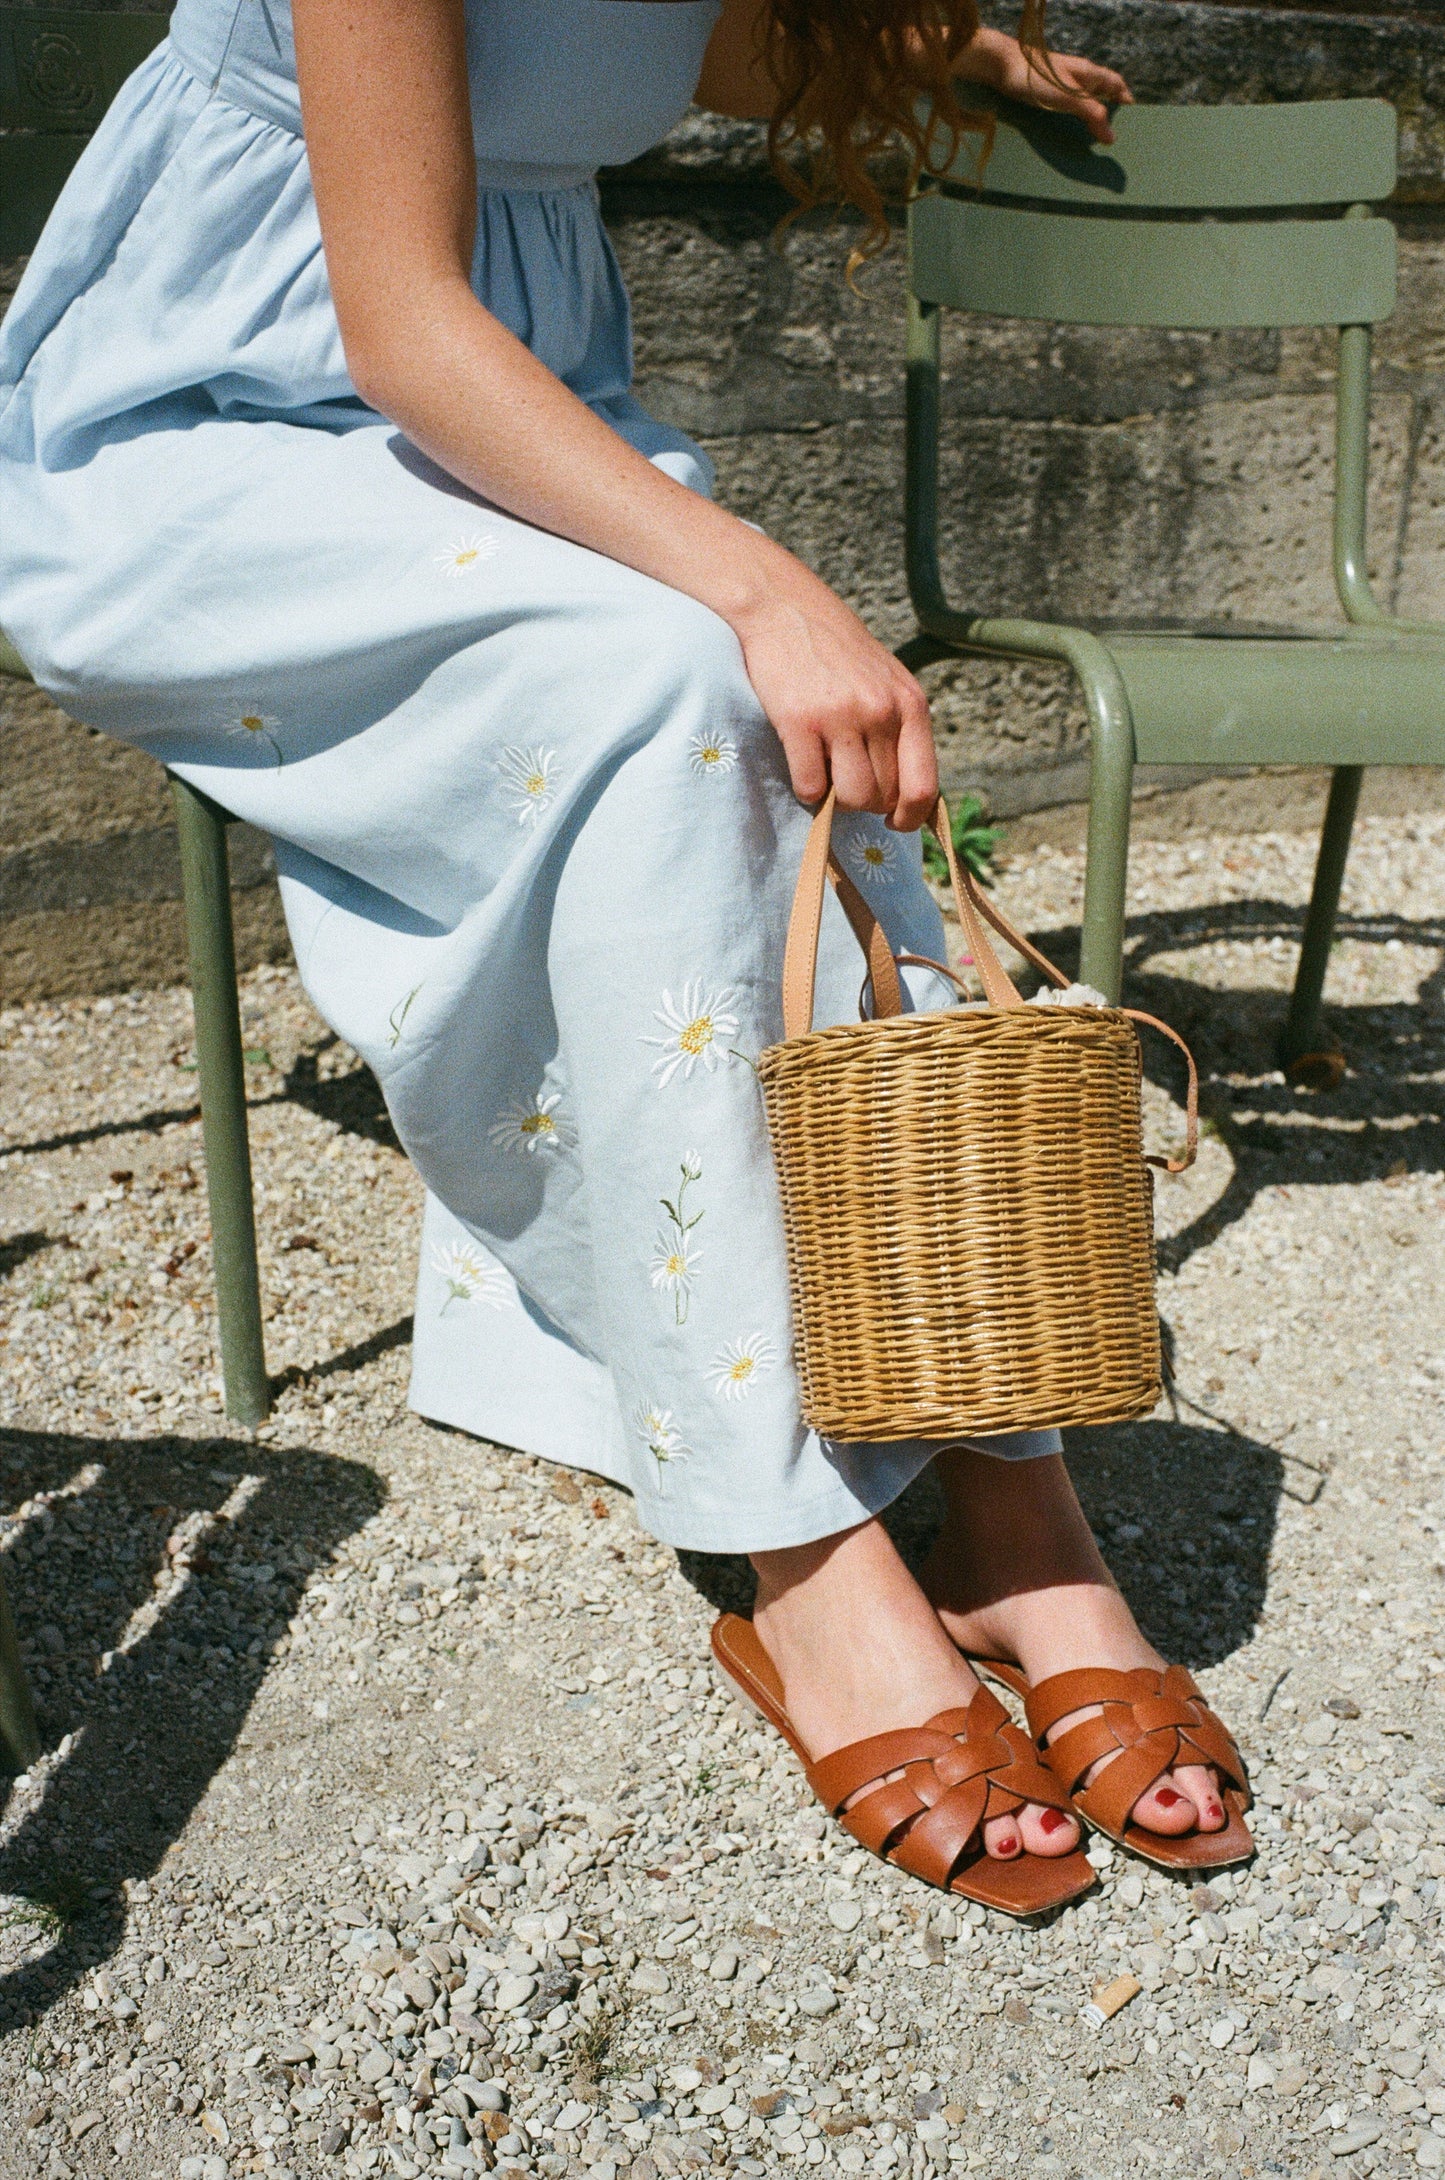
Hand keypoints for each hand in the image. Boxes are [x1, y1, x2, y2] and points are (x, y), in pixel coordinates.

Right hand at [731, 569, 937, 829]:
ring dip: (835, 799)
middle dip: (864, 801)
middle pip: (883, 797)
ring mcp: (841, 717)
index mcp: (910, 703)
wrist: (785, 607)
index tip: (893, 822)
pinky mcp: (800, 722)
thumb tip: (908, 794)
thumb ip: (900, 728)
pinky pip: (810, 788)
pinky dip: (806, 789)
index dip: (910, 817)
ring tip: (824, 771)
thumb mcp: (886, 680)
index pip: (924, 786)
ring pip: (851, 798)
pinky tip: (801, 762)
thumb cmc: (836, 650)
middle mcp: (881, 711)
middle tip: (844, 780)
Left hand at [954, 25, 1132, 144]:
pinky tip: (1068, 134)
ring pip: (1083, 102)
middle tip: (1112, 137)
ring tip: (1092, 141)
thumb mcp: (1068, 97)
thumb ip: (1091, 114)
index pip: (1116, 84)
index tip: (1133, 120)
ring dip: (1089, 119)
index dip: (1126, 100)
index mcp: (1088, 73)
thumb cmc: (1036, 78)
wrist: (1000, 65)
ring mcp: (1062, 84)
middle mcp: (1078, 76)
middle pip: (1101, 94)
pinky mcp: (1046, 92)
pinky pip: (1067, 107)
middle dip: (1109, 113)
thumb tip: (1111, 137)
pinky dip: (1072, 120)